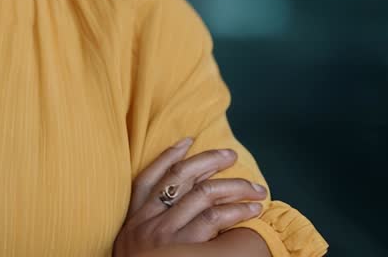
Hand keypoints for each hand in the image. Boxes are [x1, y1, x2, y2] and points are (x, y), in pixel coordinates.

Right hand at [112, 138, 266, 256]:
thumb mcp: (135, 248)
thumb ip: (151, 224)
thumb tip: (187, 200)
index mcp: (132, 221)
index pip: (147, 178)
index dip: (167, 156)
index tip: (189, 141)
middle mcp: (146, 223)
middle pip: (179, 178)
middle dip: (208, 161)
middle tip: (232, 156)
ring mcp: (164, 235)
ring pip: (203, 195)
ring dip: (234, 187)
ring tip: (256, 189)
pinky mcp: (183, 248)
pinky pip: (214, 220)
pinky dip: (236, 210)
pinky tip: (252, 210)